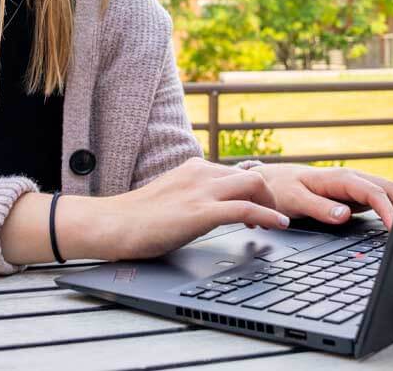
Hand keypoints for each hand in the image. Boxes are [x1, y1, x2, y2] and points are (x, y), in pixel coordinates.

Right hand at [63, 157, 290, 260]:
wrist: (113, 224)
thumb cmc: (136, 217)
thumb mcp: (171, 196)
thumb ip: (191, 195)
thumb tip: (205, 208)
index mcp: (193, 167)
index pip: (235, 172)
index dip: (251, 191)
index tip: (256, 207)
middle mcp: (201, 173)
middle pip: (251, 175)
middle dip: (266, 195)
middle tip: (267, 217)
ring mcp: (202, 191)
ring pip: (254, 185)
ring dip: (271, 204)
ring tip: (276, 223)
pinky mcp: (201, 212)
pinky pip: (246, 208)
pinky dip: (268, 216)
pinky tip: (278, 225)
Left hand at [253, 163, 392, 229]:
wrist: (268, 181)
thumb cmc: (280, 189)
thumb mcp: (294, 199)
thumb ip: (319, 207)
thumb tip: (344, 214)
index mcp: (340, 178)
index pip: (374, 192)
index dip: (389, 209)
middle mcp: (351, 180)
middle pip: (388, 188)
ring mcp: (354, 187)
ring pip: (387, 192)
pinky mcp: (353, 197)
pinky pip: (379, 200)